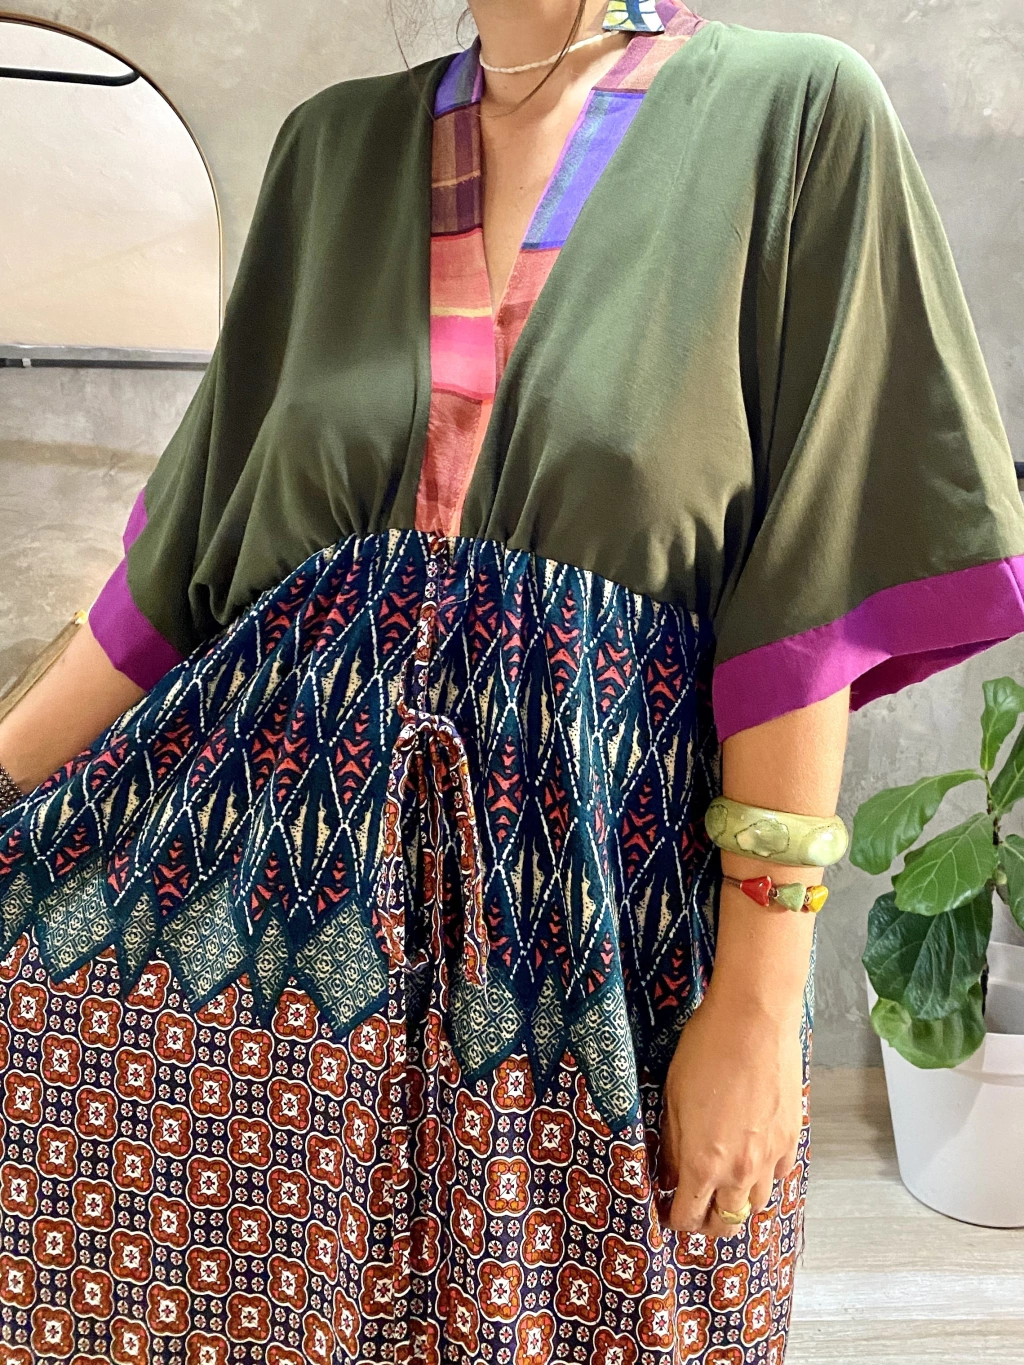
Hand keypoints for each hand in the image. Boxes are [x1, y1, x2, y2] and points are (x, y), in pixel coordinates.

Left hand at [657, 983, 803, 1238]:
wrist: (753, 1022)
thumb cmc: (706, 1051)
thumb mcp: (673, 1098)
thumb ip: (674, 1145)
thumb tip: (673, 1174)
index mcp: (703, 1163)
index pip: (689, 1217)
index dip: (676, 1221)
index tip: (670, 1213)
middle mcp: (740, 1170)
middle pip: (728, 1224)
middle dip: (710, 1223)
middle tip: (698, 1208)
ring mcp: (770, 1156)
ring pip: (757, 1204)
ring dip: (739, 1201)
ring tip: (726, 1184)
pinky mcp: (792, 1137)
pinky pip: (780, 1174)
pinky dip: (766, 1175)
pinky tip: (753, 1157)